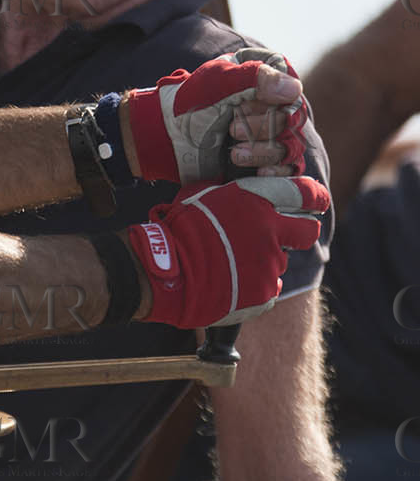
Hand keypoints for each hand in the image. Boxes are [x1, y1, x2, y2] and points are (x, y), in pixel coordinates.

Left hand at [125, 48, 307, 182]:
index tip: (241, 105)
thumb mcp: (217, 81)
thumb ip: (255, 77)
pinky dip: (277, 172)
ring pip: (291, 147)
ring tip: (234, 152)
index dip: (269, 103)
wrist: (167, 138)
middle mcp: (275, 106)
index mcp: (266, 81)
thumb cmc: (190, 104)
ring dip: (265, 151)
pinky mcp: (266, 160)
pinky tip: (259, 173)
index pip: (291, 92)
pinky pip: (289, 170)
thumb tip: (293, 90)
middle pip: (292, 121)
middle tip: (232, 129)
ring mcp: (272, 134)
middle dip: (264, 127)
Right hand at [125, 176, 329, 327]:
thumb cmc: (178, 231)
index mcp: (258, 203)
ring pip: (280, 262)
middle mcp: (272, 234)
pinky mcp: (263, 295)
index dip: (314, 196)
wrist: (165, 274)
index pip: (306, 193)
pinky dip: (253, 287)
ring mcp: (270, 267)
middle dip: (298, 232)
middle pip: (307, 231)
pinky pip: (267, 289)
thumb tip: (234, 186)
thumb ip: (230, 192)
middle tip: (277, 236)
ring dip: (262, 261)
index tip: (314, 201)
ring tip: (231, 264)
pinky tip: (230, 282)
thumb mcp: (202, 197)